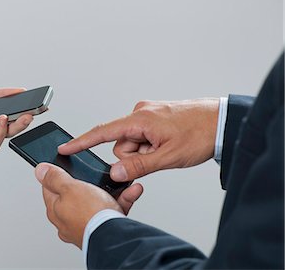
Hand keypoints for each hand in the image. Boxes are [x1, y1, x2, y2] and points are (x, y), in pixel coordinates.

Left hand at [35, 163, 142, 247]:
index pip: (50, 187)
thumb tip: (40, 171)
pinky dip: (123, 198)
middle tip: (96, 174)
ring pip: (98, 200)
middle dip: (89, 181)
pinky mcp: (104, 227)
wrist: (114, 237)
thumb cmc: (89, 215)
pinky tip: (131, 190)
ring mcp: (86, 224)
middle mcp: (69, 220)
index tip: (66, 166)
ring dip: (110, 188)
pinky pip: (115, 208)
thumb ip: (55, 178)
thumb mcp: (70, 187)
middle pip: (76, 193)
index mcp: (56, 210)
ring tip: (117, 180)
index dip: (57, 174)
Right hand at [58, 98, 219, 181]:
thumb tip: (115, 172)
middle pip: (120, 144)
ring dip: (144, 152)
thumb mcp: (168, 156)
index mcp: (139, 118)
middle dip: (134, 156)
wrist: (222, 121)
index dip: (81, 141)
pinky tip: (167, 145)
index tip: (65, 147)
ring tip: (166, 150)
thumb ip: (139, 166)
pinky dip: (150, 147)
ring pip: (132, 143)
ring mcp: (148, 115)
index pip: (103, 132)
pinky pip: (142, 138)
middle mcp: (140, 113)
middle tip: (157, 157)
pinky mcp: (154, 118)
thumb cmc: (200, 133)